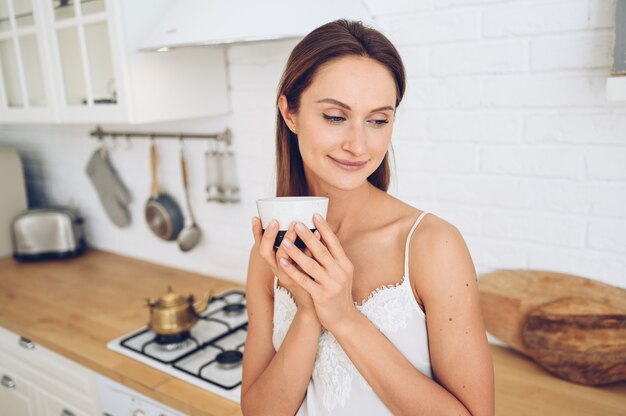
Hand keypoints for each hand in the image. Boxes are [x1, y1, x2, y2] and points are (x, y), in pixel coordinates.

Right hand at [252, 217, 318, 315]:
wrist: (315, 303)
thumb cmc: (307, 276)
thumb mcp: (297, 259)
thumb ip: (297, 243)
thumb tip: (301, 219)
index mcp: (275, 263)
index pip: (260, 246)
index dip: (256, 233)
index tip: (256, 217)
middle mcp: (278, 270)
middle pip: (265, 252)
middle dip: (269, 235)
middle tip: (276, 221)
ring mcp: (288, 277)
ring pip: (282, 259)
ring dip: (288, 240)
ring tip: (296, 225)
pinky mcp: (301, 282)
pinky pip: (303, 264)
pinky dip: (310, 249)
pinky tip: (320, 236)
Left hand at [278, 214, 357, 332]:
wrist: (344, 319)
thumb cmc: (338, 293)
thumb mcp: (341, 273)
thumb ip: (332, 257)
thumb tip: (320, 237)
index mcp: (345, 264)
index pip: (334, 243)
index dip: (324, 228)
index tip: (315, 215)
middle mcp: (340, 272)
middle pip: (322, 251)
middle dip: (308, 236)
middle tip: (296, 223)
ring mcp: (331, 284)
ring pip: (311, 265)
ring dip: (296, 252)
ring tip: (285, 241)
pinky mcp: (321, 296)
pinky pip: (304, 280)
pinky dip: (293, 270)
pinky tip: (282, 262)